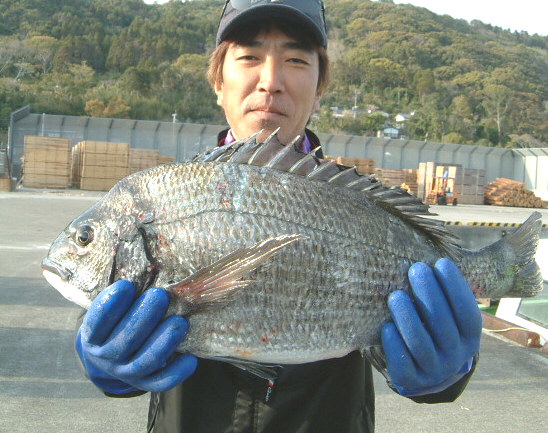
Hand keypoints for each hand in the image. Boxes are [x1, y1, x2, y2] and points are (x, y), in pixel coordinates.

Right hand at [76, 280, 196, 393]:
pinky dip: (176, 372)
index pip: (98, 323)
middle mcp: (107, 357)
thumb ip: (123, 293)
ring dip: (163, 342)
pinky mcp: (146, 382)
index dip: (110, 305)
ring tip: (180, 322)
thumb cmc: (117, 320)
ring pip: (145, 361)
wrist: (112, 356)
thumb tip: (144, 267)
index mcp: (93, 337)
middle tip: (159, 295)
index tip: (125, 285)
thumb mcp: (112, 307)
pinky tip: (190, 358)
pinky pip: (161, 382)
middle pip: (125, 340)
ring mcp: (126, 372)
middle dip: (143, 317)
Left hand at [381, 258, 481, 396]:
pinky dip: (393, 345)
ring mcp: (434, 371)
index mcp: (469, 337)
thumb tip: (431, 252)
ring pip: (421, 344)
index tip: (441, 261)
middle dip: (429, 295)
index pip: (467, 312)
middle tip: (415, 269)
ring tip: (395, 296)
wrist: (428, 372)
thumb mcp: (449, 317)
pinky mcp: (411, 381)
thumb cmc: (435, 329)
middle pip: (443, 325)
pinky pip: (402, 364)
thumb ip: (445, 295)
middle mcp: (456, 357)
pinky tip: (385, 327)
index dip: (456, 287)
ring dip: (408, 318)